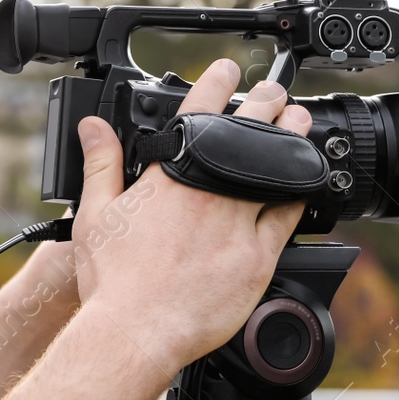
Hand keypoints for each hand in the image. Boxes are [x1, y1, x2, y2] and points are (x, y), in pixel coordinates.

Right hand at [67, 58, 310, 374]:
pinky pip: (288, 216)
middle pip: (250, 132)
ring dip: (293, 139)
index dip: (218, 81)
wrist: (138, 331)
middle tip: (276, 92)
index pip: (200, 112)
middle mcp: (210, 190)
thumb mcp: (95, 213)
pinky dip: (298, 194)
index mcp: (171, 175)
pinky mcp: (259, 257)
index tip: (229, 68)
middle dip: (268, 102)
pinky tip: (305, 184)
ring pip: (277, 168)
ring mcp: (238, 222)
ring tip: (300, 121)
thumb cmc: (114, 279)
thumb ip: (101, 163)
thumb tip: (93, 125)